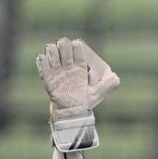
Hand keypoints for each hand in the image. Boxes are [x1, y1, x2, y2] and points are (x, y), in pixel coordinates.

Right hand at [36, 37, 118, 151]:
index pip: (78, 46)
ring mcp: (57, 70)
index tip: (78, 54)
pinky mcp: (47, 77)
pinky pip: (42, 62)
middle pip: (63, 44)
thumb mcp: (97, 94)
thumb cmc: (84, 103)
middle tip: (66, 58)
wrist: (70, 114)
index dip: (77, 46)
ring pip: (51, 49)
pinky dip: (43, 61)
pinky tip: (48, 66)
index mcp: (80, 66)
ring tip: (56, 64)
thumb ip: (107, 85)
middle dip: (64, 45)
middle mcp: (67, 65)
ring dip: (52, 52)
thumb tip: (116, 77)